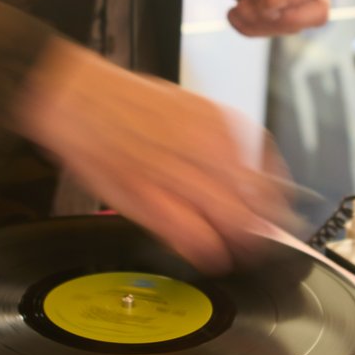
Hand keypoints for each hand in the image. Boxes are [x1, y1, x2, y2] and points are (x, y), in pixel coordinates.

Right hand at [14, 39, 290, 271]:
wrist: (77, 96)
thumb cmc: (129, 105)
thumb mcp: (190, 111)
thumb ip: (222, 146)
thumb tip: (252, 180)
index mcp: (220, 127)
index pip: (269, 178)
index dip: (277, 206)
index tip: (277, 218)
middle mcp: (207, 150)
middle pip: (256, 208)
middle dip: (263, 234)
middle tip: (262, 246)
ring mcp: (178, 176)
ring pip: (231, 226)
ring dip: (240, 247)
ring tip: (238, 254)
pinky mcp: (148, 198)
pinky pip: (193, 237)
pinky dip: (207, 253)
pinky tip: (210, 257)